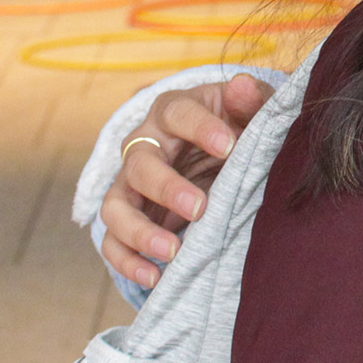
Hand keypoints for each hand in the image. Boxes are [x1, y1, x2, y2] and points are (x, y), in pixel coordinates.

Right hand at [99, 73, 275, 287]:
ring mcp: (131, 184)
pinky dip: (127, 262)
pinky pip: (112, 242)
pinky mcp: (129, 218)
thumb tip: (244, 84)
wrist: (224, 155)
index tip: (230, 147)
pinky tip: (156, 278)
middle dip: (167, 187)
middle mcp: (144, 145)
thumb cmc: (237, 127)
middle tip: (201, 207)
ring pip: (115, 206)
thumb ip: (251, 101)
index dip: (201, 128)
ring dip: (139, 231)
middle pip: (140, 164)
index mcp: (173, 111)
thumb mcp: (250, 112)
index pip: (178, 114)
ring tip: (173, 251)